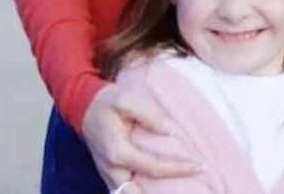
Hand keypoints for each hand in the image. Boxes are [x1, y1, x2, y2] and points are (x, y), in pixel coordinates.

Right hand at [82, 82, 199, 191]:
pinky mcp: (110, 174)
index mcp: (118, 152)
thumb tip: (170, 131)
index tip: (199, 166)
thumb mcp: (128, 98)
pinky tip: (159, 188)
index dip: (178, 169)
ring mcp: (108, 174)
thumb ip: (150, 114)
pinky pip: (124, 191)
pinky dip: (140, 192)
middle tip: (187, 188)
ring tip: (176, 189)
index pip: (153, 167)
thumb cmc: (108, 102)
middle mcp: (112, 169)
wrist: (84, 106)